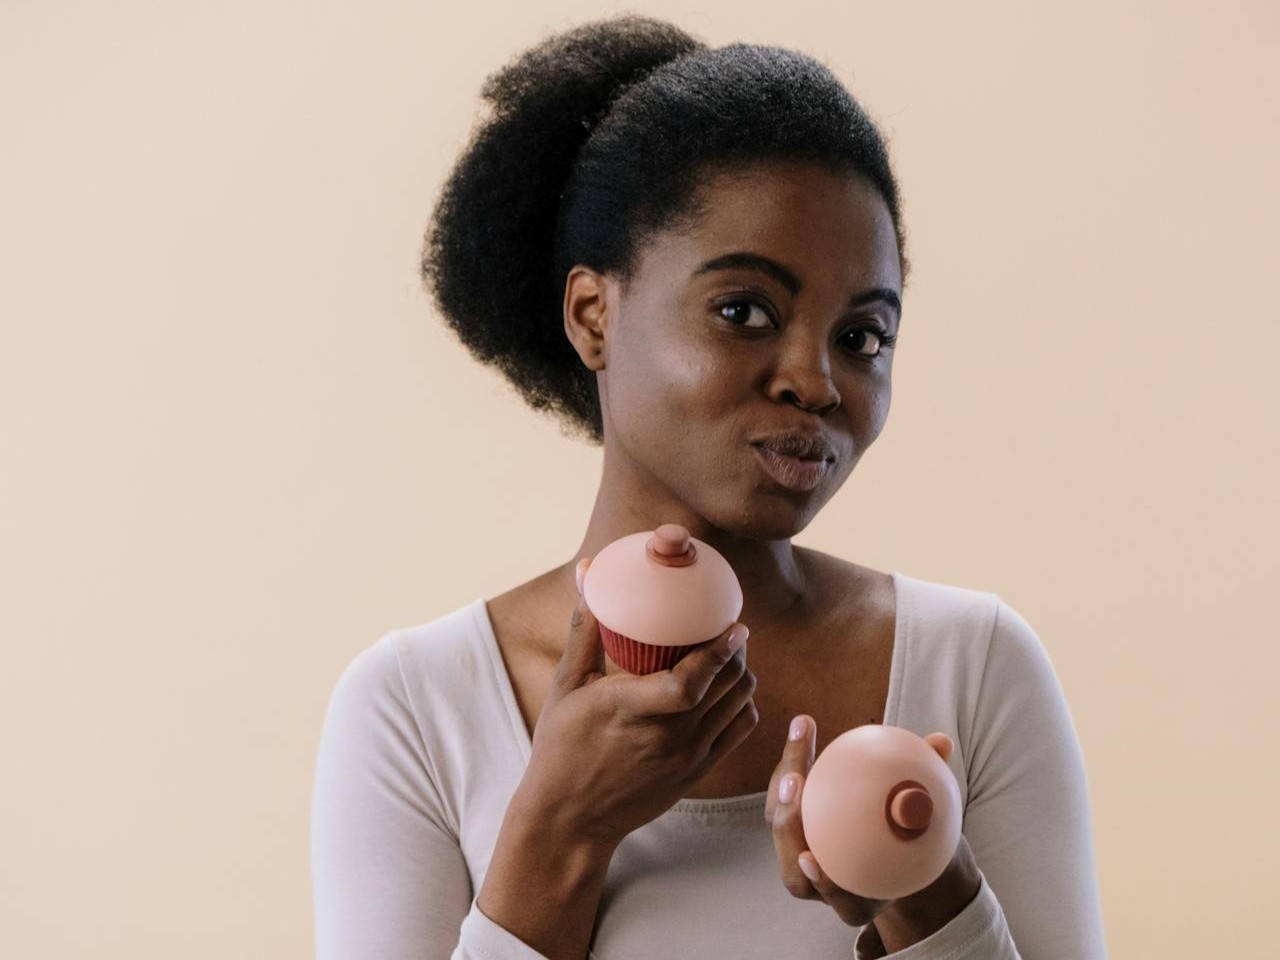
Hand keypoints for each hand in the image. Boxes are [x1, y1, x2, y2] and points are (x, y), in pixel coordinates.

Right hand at [514, 557, 759, 849]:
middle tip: (728, 627)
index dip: (720, 650)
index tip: (734, 624)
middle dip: (736, 651)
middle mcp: (667, 736)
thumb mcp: (566, 686)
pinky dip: (742, 704)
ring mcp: (686, 758)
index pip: (691, 680)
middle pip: (727, 685)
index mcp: (630, 709)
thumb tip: (586, 572)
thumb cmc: (561, 747)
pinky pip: (739, 731)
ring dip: (741, 674)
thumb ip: (584, 629)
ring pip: (740, 704)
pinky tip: (727, 689)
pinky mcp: (697, 773)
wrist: (570, 819)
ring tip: (728, 653)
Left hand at [765, 716, 978, 930]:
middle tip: (796, 781)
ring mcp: (802, 856)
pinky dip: (792, 761)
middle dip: (788, 826)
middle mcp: (825, 885)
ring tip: (801, 736)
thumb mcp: (931, 816)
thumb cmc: (916, 832)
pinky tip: (804, 725)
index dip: (825, 885)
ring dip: (784, 779)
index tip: (811, 859)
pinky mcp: (791, 825)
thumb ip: (934, 784)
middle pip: (796, 867)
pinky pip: (783, 795)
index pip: (843, 901)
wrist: (895, 847)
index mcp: (862, 899)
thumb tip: (942, 742)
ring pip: (781, 823)